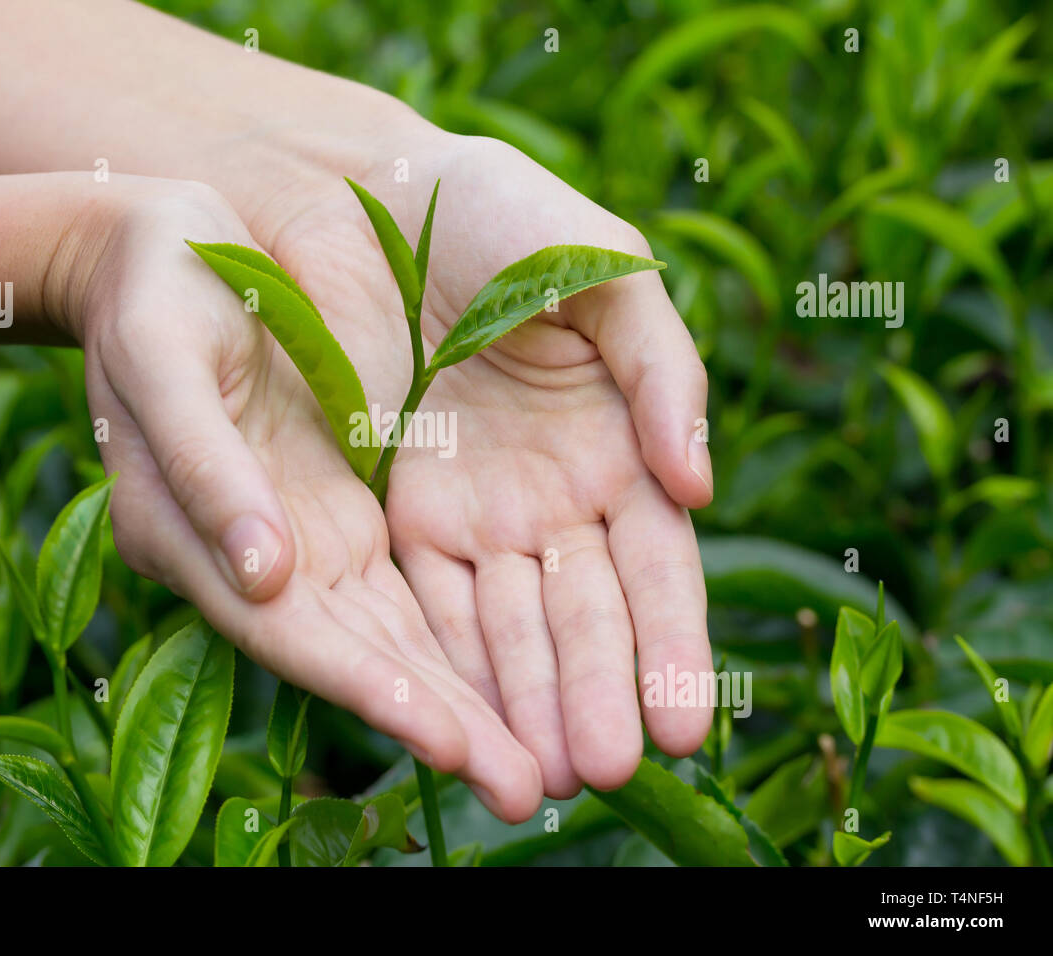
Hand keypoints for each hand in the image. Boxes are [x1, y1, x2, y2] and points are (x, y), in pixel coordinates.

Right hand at [61, 176, 543, 819]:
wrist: (174, 242)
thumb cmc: (152, 292)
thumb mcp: (162, 360)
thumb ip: (207, 468)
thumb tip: (265, 576)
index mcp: (197, 538)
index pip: (299, 635)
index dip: (374, 690)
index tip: (452, 741)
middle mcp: (264, 559)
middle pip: (365, 656)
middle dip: (445, 722)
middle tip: (529, 791)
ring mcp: (314, 535)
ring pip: (404, 632)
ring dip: (473, 695)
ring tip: (550, 759)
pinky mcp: (354, 502)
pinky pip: (422, 578)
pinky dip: (472, 629)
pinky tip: (532, 668)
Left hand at [258, 135, 714, 796]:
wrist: (374, 196)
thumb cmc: (504, 214)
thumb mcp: (605, 269)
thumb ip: (663, 370)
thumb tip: (701, 483)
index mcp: (621, 449)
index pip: (659, 570)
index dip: (673, 646)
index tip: (687, 723)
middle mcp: (554, 501)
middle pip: (582, 618)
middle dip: (594, 695)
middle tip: (603, 771)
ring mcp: (475, 514)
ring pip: (506, 630)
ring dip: (522, 704)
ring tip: (539, 778)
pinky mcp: (400, 513)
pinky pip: (426, 601)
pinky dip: (446, 664)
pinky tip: (461, 724)